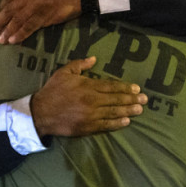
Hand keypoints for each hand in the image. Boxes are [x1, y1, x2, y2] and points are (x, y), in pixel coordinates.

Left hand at [0, 0, 80, 43]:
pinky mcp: (44, 17)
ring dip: (7, 31)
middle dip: (0, 22)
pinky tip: (13, 40)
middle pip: (10, 11)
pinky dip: (20, 34)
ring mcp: (35, 7)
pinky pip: (29, 27)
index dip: (1, 8)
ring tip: (1, 40)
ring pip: (17, 20)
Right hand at [31, 56, 146, 136]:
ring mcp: (90, 115)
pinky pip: (105, 125)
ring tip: (140, 110)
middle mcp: (92, 100)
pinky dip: (117, 124)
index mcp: (87, 86)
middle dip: (132, 99)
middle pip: (116, 99)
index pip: (111, 86)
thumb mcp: (64, 72)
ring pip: (113, 112)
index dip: (125, 87)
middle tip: (145, 100)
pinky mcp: (87, 127)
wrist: (40, 113)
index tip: (136, 88)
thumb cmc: (53, 91)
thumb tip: (94, 58)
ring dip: (128, 111)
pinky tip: (126, 122)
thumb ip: (80, 64)